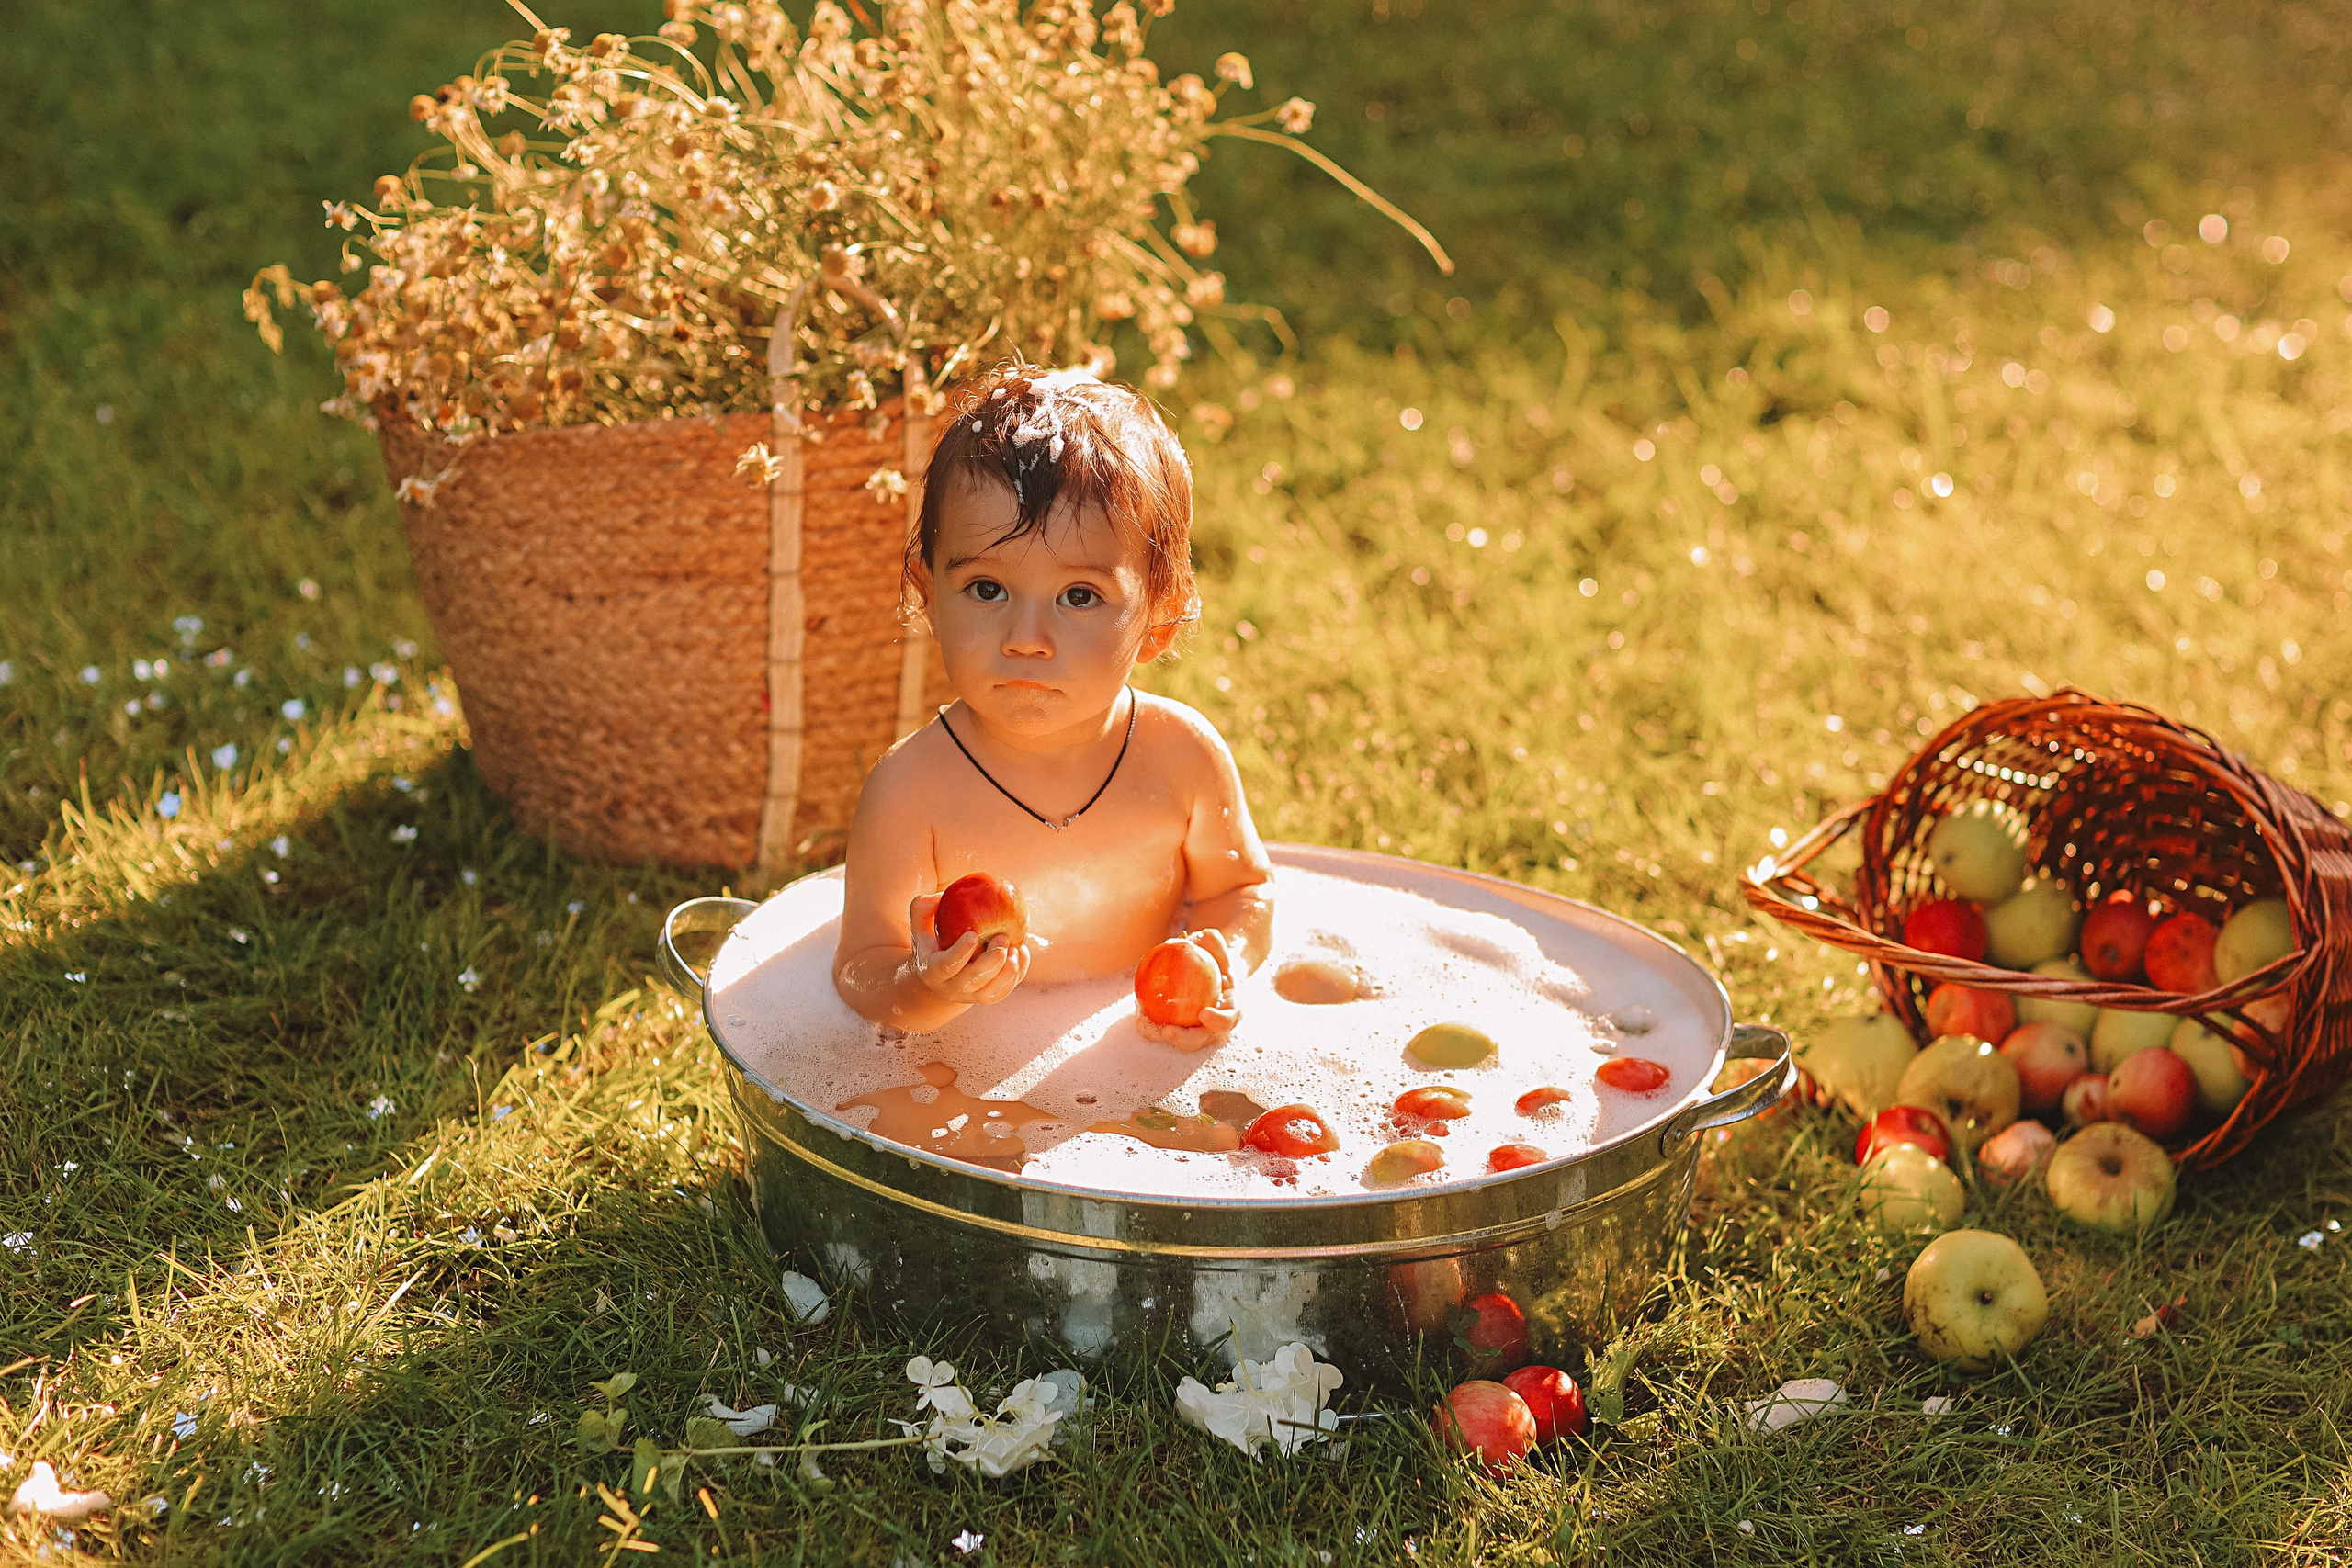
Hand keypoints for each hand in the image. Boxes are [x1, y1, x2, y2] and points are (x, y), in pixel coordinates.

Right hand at [907, 891, 1031, 1006]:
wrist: (940, 977)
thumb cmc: (933, 942)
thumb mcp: (921, 926)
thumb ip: (923, 908)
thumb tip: (942, 895)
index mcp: (933, 971)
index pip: (946, 965)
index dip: (960, 952)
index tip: (972, 934)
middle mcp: (951, 988)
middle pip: (973, 980)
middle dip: (990, 960)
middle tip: (1002, 937)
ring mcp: (971, 995)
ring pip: (992, 991)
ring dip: (1008, 970)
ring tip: (1016, 948)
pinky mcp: (987, 997)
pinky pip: (1005, 990)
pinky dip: (1018, 973)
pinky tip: (1022, 952)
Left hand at [1134, 928, 1239, 1051]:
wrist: (1208, 970)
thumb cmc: (1215, 958)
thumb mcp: (1217, 948)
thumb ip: (1213, 942)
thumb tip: (1198, 936)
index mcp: (1229, 1010)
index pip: (1228, 1020)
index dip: (1218, 1021)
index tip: (1204, 1014)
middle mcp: (1211, 1025)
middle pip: (1200, 1039)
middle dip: (1184, 1039)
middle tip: (1168, 1030)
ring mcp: (1193, 1029)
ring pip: (1177, 1038)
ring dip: (1159, 1034)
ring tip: (1143, 1023)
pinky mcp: (1175, 1026)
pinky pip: (1161, 1027)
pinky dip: (1149, 1022)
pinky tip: (1137, 1009)